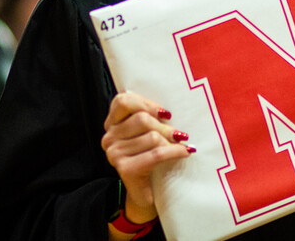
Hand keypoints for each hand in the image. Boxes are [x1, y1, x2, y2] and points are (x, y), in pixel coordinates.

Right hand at [101, 92, 192, 223]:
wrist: (146, 193)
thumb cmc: (150, 157)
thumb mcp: (147, 133)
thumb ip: (150, 117)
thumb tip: (168, 111)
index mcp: (112, 124)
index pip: (123, 101)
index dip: (146, 103)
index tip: (164, 113)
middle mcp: (109, 138)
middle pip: (142, 119)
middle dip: (165, 127)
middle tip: (178, 135)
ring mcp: (114, 154)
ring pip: (152, 136)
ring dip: (171, 142)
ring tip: (179, 146)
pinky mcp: (125, 169)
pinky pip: (157, 154)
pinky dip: (175, 151)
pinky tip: (185, 151)